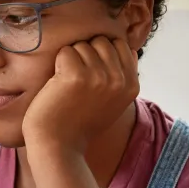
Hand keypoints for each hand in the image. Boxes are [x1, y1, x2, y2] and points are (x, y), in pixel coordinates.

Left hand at [22, 36, 138, 152]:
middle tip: (75, 80)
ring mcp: (99, 76)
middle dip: (85, 54)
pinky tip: (57, 85)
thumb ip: (122, 77)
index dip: (101, 54)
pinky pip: (66, 51)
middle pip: (102, 41)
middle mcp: (119, 80)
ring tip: (66, 85)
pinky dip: (57, 64)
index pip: (121, 45)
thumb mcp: (113, 102)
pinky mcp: (76, 75)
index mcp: (131, 86)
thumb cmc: (79, 124)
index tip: (89, 74)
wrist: (58, 145)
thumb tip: (127, 49)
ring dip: (70, 60)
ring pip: (83, 45)